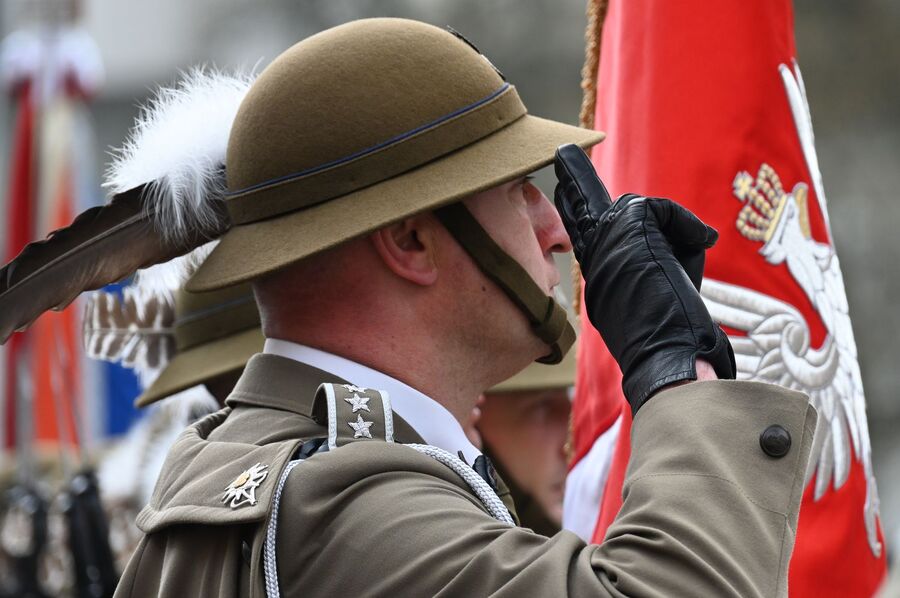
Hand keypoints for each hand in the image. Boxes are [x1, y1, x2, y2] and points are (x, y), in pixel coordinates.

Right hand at [553, 144, 734, 412]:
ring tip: (689, 258)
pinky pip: (657, 209)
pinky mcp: (623, 232)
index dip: (573, 205)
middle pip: (602, 215)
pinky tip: (699, 242)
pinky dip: (684, 226)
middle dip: (578, 184)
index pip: (583, 238)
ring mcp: (604, 247)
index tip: (561, 178)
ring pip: (638, 213)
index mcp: (600, 286)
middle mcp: (594, 265)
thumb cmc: (673, 341)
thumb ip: (656, 273)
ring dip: (671, 231)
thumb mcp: (658, 305)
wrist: (668, 355)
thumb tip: (695, 236)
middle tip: (563, 154)